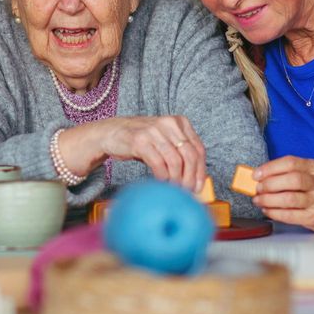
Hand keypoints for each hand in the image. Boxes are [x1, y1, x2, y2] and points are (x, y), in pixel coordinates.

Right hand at [86, 115, 206, 191]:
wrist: (111, 133)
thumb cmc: (141, 140)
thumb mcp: (164, 140)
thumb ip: (179, 153)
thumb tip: (196, 179)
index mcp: (179, 122)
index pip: (198, 149)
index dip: (201, 171)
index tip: (198, 187)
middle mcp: (169, 123)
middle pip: (190, 155)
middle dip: (191, 178)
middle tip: (187, 192)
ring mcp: (154, 131)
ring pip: (175, 161)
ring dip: (176, 180)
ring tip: (173, 189)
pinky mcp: (140, 140)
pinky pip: (159, 164)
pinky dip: (162, 177)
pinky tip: (161, 182)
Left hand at [251, 156, 313, 231]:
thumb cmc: (312, 188)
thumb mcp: (305, 174)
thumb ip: (285, 172)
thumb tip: (258, 176)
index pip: (290, 163)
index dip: (270, 168)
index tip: (256, 174)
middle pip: (292, 180)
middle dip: (270, 184)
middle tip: (258, 189)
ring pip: (290, 199)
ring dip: (269, 200)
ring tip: (258, 200)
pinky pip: (290, 215)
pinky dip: (274, 213)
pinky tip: (267, 210)